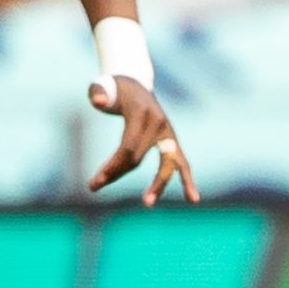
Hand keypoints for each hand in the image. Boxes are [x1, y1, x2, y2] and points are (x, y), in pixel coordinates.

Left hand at [86, 74, 198, 205]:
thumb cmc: (117, 89)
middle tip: (95, 187)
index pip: (128, 146)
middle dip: (118, 173)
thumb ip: (99, 90)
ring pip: (166, 164)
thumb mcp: (105, 85)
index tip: (95, 181)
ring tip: (146, 203)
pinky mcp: (172, 142)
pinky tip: (193, 199)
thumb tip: (100, 101)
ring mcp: (169, 134)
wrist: (137, 84)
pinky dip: (187, 181)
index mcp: (143, 113)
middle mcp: (160, 124)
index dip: (112, 165)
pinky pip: (181, 164)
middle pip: (139, 157)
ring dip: (157, 184)